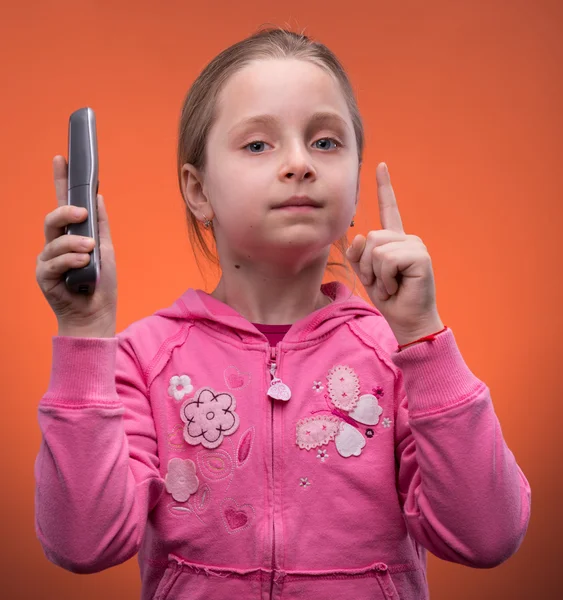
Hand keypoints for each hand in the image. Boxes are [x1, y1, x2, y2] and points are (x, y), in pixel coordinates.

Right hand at [36, 155, 117, 336]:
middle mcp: (56, 245)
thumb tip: (97, 196)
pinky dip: (70, 259)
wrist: (97, 314)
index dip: (60, 181)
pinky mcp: (44, 276)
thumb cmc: (101, 284)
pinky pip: (53, 261)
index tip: (62, 159)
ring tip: (90, 251)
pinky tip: (83, 262)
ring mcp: (48, 260)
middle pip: (52, 218)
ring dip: (75, 243)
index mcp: (71, 236)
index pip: (62, 204)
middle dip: (66, 212)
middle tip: (81, 213)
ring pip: (54, 240)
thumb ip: (100, 225)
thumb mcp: (106, 249)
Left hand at [346, 163, 443, 344]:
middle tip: (382, 282)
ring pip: (377, 249)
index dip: (384, 187)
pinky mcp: (420, 256)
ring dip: (376, 274)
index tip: (381, 165)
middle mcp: (407, 239)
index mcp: (395, 241)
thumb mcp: (366, 274)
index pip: (388, 209)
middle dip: (367, 265)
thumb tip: (360, 235)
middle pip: (371, 237)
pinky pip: (387, 260)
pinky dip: (386, 278)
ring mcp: (415, 246)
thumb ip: (357, 254)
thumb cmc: (389, 298)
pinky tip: (398, 286)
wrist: (407, 320)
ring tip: (391, 285)